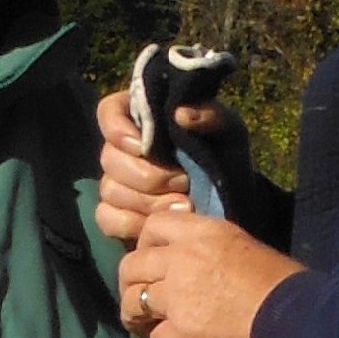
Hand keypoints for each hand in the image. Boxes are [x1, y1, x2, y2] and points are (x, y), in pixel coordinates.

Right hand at [94, 84, 243, 243]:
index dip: (118, 129)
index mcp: (141, 118)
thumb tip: (181, 115)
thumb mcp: (228, 131)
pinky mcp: (117, 214)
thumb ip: (211, 116)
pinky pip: (107, 218)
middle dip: (148, 175)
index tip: (144, 147)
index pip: (109, 111)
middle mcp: (121, 148)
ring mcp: (116, 183)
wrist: (230, 199)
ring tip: (184, 205)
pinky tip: (158, 225)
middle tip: (183, 182)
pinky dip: (132, 224)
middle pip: (109, 159)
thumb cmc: (225, 157)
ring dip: (147, 202)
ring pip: (110, 191)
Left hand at [119, 204, 306, 337]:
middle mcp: (181, 260)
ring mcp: (176, 298)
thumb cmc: (281, 283)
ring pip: (132, 302)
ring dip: (135, 317)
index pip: (153, 225)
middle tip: (140, 298)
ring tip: (145, 327)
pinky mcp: (180, 333)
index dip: (146, 243)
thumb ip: (211, 249)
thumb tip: (200, 260)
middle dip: (129, 283)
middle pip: (131, 266)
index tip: (153, 259)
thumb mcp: (244, 247)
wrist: (294, 321)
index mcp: (201, 233)